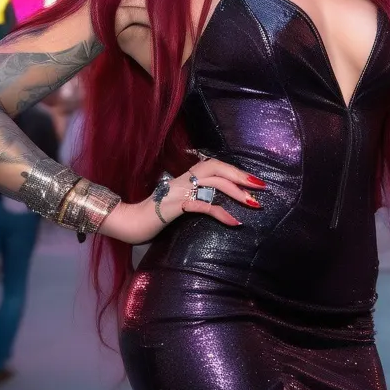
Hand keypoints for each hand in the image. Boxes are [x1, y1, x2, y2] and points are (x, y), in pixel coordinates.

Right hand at [105, 158, 265, 244]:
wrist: (128, 224)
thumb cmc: (154, 215)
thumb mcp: (179, 203)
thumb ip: (196, 197)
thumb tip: (218, 200)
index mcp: (186, 177)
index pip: (214, 165)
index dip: (235, 170)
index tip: (254, 180)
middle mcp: (183, 179)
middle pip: (217, 168)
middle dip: (240, 176)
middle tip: (261, 186)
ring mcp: (178, 191)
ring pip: (212, 183)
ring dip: (236, 192)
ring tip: (253, 203)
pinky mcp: (175, 205)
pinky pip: (202, 206)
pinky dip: (220, 212)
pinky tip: (234, 222)